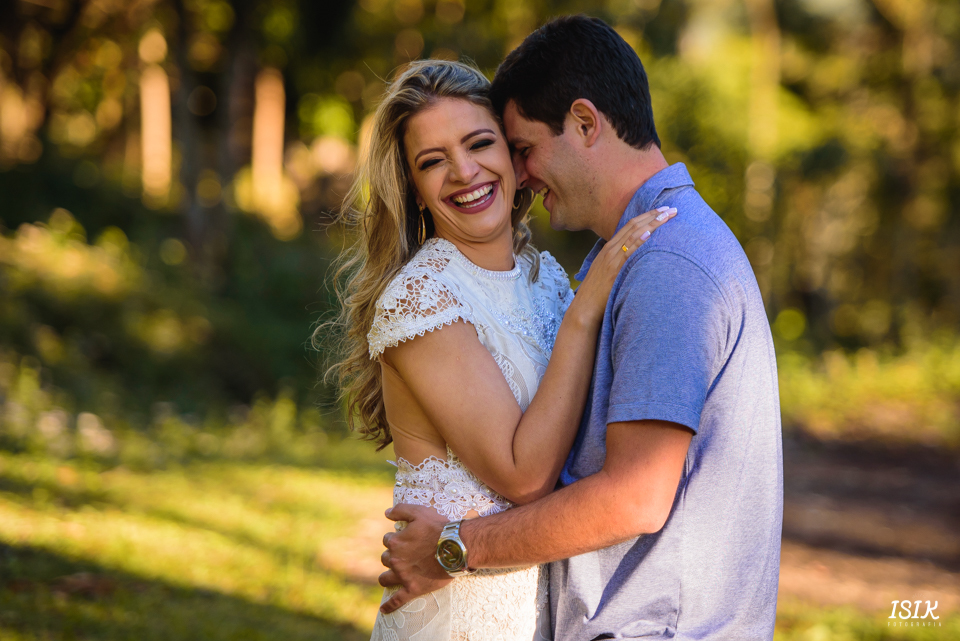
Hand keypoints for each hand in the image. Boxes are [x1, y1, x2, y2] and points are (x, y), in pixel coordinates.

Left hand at [378, 503, 451, 613]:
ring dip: (387, 575)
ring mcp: (403, 576)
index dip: (396, 538)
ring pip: (385, 578)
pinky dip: (389, 606)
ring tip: (392, 575)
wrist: (456, 547)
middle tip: (407, 554)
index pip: (387, 540)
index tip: (407, 538)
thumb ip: (401, 510)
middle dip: (393, 555)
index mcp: (395, 542)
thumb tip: (386, 513)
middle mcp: (396, 560)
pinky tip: (384, 610)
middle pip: (385, 558)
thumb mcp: (419, 512)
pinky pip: (397, 600)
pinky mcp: (413, 589)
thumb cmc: (439, 528)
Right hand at [571, 206, 676, 326]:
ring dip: (652, 224)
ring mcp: (611, 259)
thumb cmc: (598, 293)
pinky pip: (628, 253)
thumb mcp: (606, 272)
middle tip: (670, 208)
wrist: (585, 307)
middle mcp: (610, 250)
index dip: (646, 216)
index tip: (661, 210)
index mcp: (608, 249)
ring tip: (666, 216)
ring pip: (633, 235)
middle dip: (653, 215)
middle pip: (634, 226)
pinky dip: (638, 241)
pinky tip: (649, 233)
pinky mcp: (614, 270)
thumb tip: (634, 259)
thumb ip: (619, 262)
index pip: (629, 226)